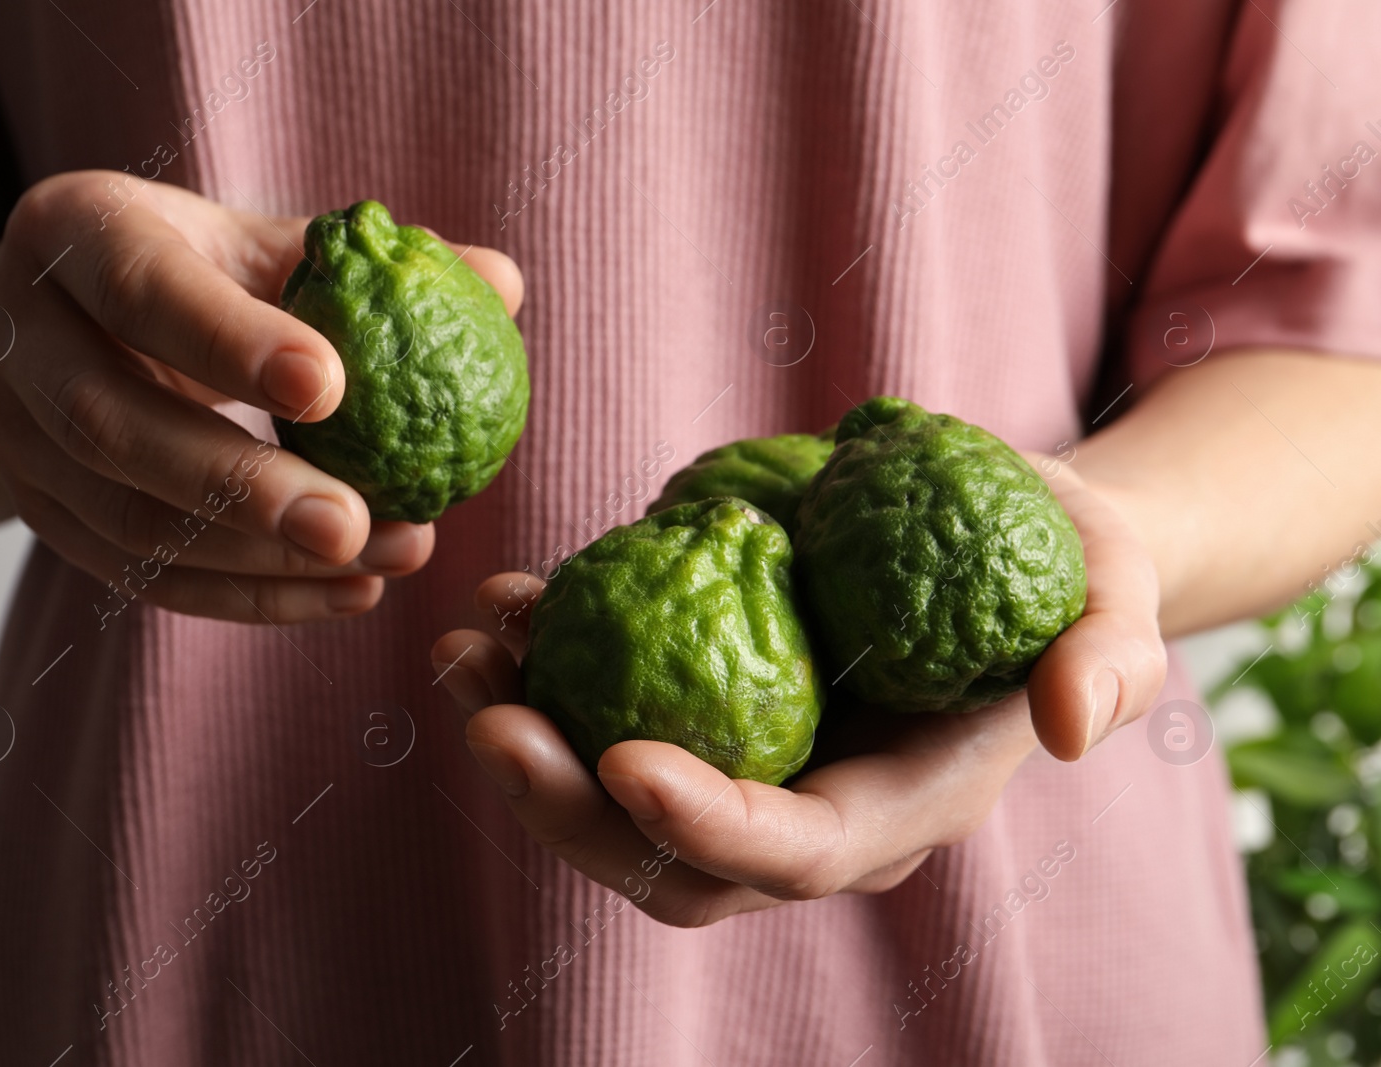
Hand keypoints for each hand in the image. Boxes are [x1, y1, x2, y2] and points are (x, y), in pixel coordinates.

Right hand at [0, 171, 522, 621]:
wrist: (60, 324)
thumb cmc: (191, 271)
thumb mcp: (261, 245)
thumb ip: (369, 267)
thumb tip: (504, 282)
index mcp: (72, 232)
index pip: (140, 288)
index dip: (229, 342)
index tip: (333, 388)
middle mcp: (12, 334)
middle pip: (113, 427)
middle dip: (243, 487)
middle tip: (360, 523)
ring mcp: (12, 437)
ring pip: (125, 521)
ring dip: (261, 559)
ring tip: (384, 559)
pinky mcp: (39, 515)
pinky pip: (142, 578)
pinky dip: (250, 598)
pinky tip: (349, 595)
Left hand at [429, 461, 1165, 925]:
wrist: (1001, 539)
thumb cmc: (1056, 560)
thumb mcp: (1111, 588)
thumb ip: (1109, 655)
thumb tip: (1072, 727)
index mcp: (901, 804)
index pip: (796, 851)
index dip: (709, 827)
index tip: (623, 759)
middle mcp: (807, 808)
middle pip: (670, 861)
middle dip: (568, 806)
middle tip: (488, 715)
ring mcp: (744, 763)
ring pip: (611, 800)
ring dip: (524, 736)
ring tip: (461, 650)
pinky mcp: (701, 704)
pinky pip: (602, 711)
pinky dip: (541, 668)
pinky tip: (501, 603)